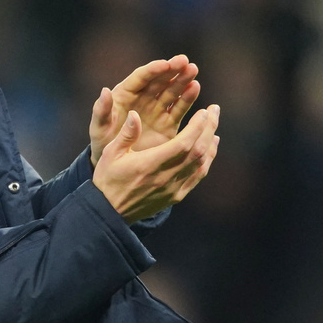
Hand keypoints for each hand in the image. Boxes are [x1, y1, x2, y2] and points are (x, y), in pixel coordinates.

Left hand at [89, 55, 200, 166]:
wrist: (115, 162)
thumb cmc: (102, 141)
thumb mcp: (99, 127)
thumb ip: (102, 111)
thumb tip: (105, 91)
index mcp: (125, 94)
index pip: (140, 78)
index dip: (153, 70)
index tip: (166, 64)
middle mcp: (143, 98)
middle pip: (159, 80)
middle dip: (172, 70)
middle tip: (185, 61)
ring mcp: (157, 110)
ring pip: (172, 91)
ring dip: (182, 80)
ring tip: (193, 71)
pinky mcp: (168, 123)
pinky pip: (179, 108)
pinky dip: (187, 98)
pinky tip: (194, 88)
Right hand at [93, 105, 219, 224]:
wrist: (110, 212)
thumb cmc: (108, 179)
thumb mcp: (110, 154)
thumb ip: (126, 134)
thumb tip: (135, 114)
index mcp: (150, 164)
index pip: (182, 144)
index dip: (197, 127)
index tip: (204, 111)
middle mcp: (166, 177)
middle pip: (197, 151)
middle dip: (209, 129)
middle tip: (214, 110)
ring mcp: (173, 188)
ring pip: (201, 164)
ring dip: (210, 143)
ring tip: (213, 125)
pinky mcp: (176, 196)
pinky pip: (197, 176)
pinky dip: (207, 160)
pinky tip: (209, 148)